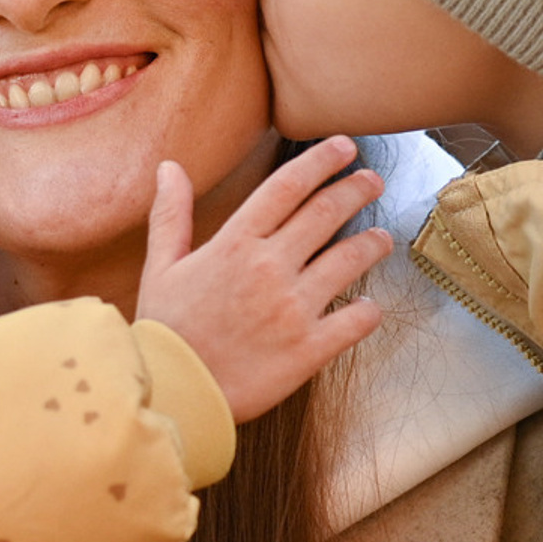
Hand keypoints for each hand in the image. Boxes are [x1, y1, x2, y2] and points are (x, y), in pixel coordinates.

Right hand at [136, 135, 387, 420]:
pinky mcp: (309, 348)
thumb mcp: (160, 266)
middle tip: (373, 181)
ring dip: (372, 243)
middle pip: (326, 213)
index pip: (288, 187)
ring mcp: (293, 308)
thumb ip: (170, 214)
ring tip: (382, 238)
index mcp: (234, 244)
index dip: (321, 161)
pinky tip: (370, 307)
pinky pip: (356, 321)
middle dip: (356, 190)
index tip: (344, 147)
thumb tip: (170, 167)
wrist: (173, 394)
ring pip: (350, 260)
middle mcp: (269, 268)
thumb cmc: (164, 330)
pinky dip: (369, 311)